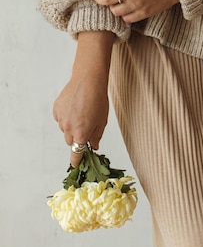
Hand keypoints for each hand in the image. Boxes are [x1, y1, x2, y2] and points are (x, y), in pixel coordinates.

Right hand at [53, 31, 112, 166]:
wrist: (88, 80)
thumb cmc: (98, 99)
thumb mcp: (102, 120)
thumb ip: (96, 136)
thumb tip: (93, 146)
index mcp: (80, 133)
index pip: (76, 154)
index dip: (76, 161)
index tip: (76, 166)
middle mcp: (68, 128)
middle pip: (70, 141)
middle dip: (77, 138)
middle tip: (87, 127)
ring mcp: (60, 118)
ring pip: (65, 129)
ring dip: (71, 126)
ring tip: (82, 112)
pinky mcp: (56, 109)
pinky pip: (60, 118)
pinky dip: (66, 116)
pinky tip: (74, 107)